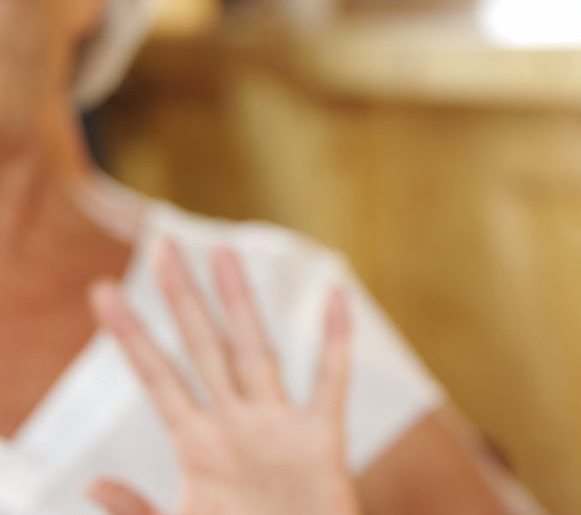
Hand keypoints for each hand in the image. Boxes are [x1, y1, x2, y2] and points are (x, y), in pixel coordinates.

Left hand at [87, 239, 360, 514]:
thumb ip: (136, 512)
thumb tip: (92, 482)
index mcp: (197, 447)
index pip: (157, 377)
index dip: (130, 335)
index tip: (103, 290)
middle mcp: (235, 425)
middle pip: (204, 348)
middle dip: (183, 298)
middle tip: (164, 245)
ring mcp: (278, 428)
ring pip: (256, 352)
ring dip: (241, 302)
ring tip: (225, 252)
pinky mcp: (321, 441)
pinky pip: (330, 384)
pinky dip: (335, 342)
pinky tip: (335, 298)